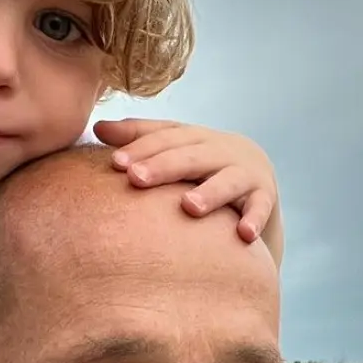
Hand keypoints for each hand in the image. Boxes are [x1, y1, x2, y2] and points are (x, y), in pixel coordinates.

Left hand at [94, 117, 281, 256]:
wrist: (259, 186)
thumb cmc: (203, 169)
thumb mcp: (177, 152)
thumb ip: (141, 139)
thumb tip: (96, 128)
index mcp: (195, 138)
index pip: (166, 138)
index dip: (141, 148)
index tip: (115, 163)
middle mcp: (221, 150)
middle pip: (191, 156)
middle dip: (164, 166)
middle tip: (136, 179)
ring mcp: (246, 173)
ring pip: (227, 180)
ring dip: (210, 192)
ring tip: (189, 207)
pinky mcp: (265, 197)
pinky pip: (261, 208)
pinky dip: (255, 219)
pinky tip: (243, 234)